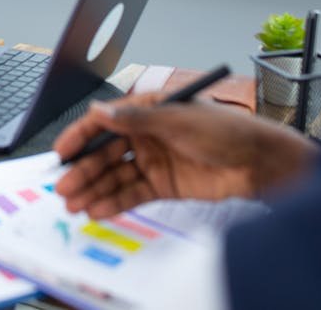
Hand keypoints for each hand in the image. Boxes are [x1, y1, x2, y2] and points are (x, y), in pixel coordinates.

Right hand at [53, 94, 318, 219]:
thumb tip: (99, 110)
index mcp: (146, 111)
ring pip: (115, 176)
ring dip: (94, 189)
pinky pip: (132, 194)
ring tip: (74, 203)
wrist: (259, 163)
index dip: (80, 136)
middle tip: (63, 186)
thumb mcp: (176, 119)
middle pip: (105, 154)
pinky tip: (98, 210)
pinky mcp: (162, 185)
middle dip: (83, 170)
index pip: (105, 122)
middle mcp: (144, 135)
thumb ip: (135, 118)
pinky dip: (114, 203)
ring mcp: (152, 161)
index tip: (61, 152)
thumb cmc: (223, 130)